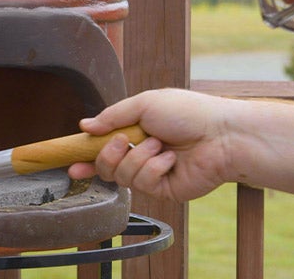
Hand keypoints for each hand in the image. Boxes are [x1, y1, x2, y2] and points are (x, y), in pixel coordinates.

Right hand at [67, 88, 239, 202]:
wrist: (222, 134)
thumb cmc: (189, 113)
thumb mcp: (145, 104)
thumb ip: (112, 116)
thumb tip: (85, 126)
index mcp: (135, 133)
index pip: (102, 149)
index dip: (85, 158)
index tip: (71, 164)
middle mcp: (141, 155)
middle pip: (105, 167)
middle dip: (109, 155)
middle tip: (123, 141)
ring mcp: (152, 174)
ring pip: (122, 176)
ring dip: (139, 157)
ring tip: (161, 145)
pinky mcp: (164, 189)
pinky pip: (143, 183)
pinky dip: (155, 167)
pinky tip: (171, 159)